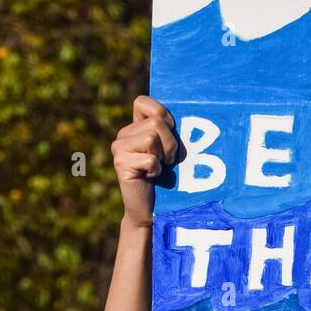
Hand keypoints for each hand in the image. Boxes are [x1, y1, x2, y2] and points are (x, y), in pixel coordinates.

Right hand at [111, 96, 178, 229]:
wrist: (152, 209)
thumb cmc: (167, 178)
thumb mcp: (170, 148)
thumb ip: (169, 130)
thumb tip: (191, 112)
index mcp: (135, 127)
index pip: (142, 101)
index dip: (161, 113)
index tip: (170, 131)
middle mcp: (123, 135)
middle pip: (156, 121)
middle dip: (170, 142)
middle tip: (167, 159)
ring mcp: (119, 148)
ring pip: (152, 137)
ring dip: (164, 155)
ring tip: (160, 168)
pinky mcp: (120, 163)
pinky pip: (150, 158)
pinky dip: (156, 170)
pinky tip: (151, 178)